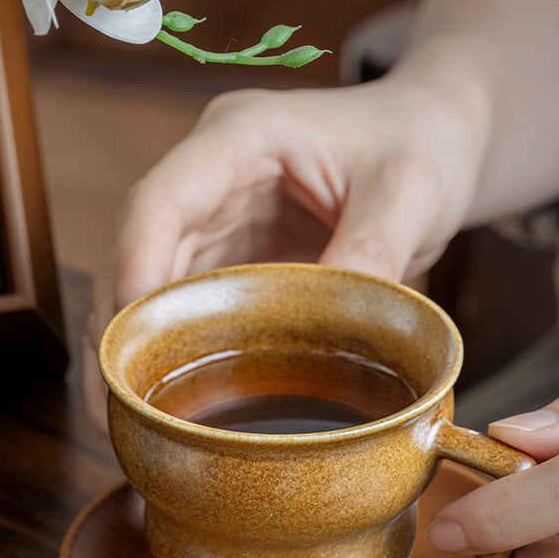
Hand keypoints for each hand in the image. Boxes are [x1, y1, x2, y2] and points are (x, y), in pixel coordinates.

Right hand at [84, 63, 489, 431]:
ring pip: (151, 286)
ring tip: (136, 421)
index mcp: (242, 136)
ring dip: (140, 348)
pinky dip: (179, 351)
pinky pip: (191, 306)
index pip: (159, 202)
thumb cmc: (421, 143)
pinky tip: (175, 401)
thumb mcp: (411, 192)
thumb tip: (332, 333)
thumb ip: (374, 253)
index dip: (134, 271)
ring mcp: (218, 218)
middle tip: (123, 410)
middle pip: (137, 252)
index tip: (132, 343)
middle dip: (124, 331)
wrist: (435, 140)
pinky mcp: (233, 256)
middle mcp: (211, 176)